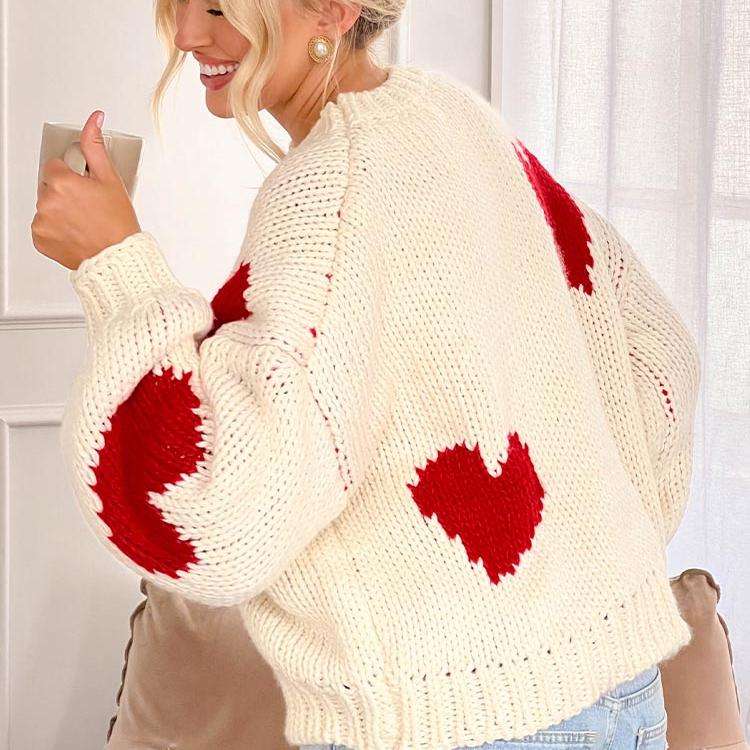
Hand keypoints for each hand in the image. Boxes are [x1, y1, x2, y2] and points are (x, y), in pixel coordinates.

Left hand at [31, 110, 141, 270]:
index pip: (55, 166)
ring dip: (60, 211)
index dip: (73, 177)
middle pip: (49, 186)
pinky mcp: (39, 238)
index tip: (86, 189)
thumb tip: (94, 120)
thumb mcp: (111, 179)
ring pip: (46, 206)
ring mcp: (41, 221)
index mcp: (61, 181)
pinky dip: (55, 229)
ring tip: (83, 222)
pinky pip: (43, 227)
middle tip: (88, 207)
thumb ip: (95, 146)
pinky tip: (74, 232)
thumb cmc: (118, 223)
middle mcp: (47, 200)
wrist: (118, 258)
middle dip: (65, 193)